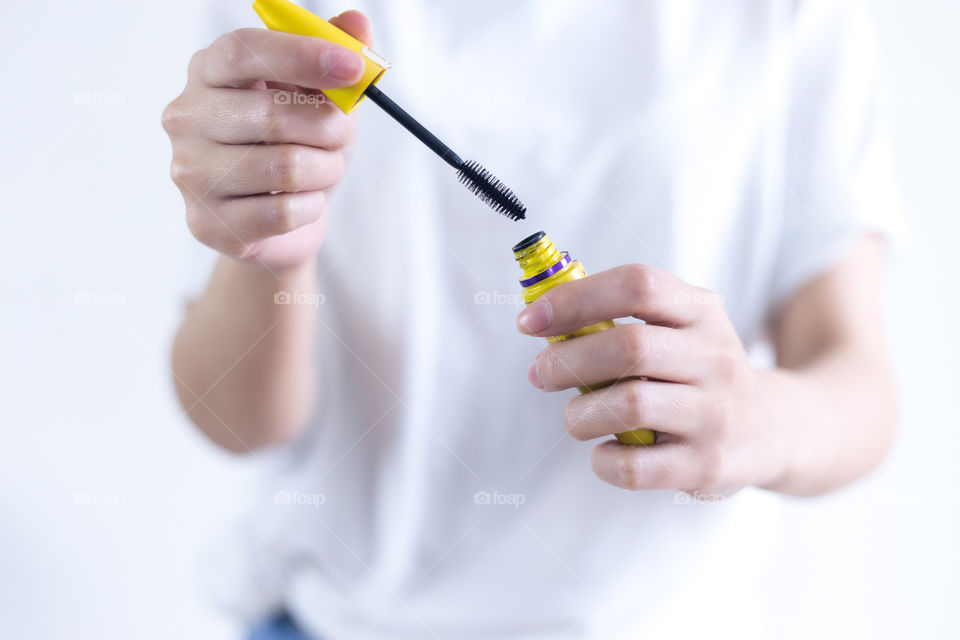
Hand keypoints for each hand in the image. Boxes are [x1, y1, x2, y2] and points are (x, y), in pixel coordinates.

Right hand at [161, 12, 371, 269]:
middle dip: (329, 128)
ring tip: (322, 169)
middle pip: (273, 115)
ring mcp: (190, 173)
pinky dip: (311, 207)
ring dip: (325, 170)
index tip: (352, 67)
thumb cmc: (297, 147)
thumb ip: (335, 57)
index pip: (243, 51)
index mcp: (208, 73)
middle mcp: (186, 119)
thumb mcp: (320, 97)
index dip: (302, 55)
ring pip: (285, 167)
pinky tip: (302, 202)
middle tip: (342, 134)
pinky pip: (283, 212)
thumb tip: (358, 25)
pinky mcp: (208, 223)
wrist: (279, 223)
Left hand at [517, 264, 786, 493]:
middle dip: (567, 361)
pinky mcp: (707, 464)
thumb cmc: (696, 372)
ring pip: (628, 404)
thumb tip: (540, 319)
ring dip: (580, 414)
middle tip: (540, 374)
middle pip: (628, 347)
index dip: (574, 299)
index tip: (530, 320)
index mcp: (701, 311)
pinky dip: (603, 460)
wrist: (772, 430)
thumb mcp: (678, 328)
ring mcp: (716, 413)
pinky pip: (635, 466)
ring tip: (577, 418)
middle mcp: (715, 357)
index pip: (636, 286)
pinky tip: (604, 451)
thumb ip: (619, 317)